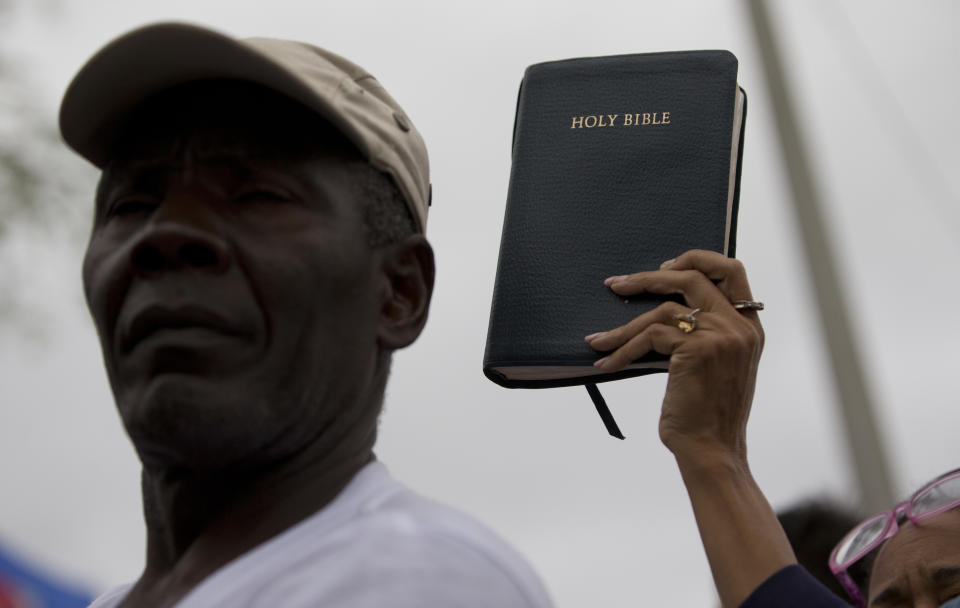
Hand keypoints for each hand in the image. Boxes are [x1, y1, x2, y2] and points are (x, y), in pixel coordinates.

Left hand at [585, 249, 763, 464]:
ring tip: (599, 340)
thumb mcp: (716, 366)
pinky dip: (622, 350)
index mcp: (749, 327)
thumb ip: (705, 334)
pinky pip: (650, 336)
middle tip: (617, 284)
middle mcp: (739, 327)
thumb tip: (663, 310)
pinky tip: (605, 363)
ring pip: (663, 309)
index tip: (665, 265)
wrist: (710, 449)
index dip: (697, 259)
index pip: (731, 270)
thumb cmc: (706, 413)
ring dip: (624, 325)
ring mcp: (720, 336)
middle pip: (692, 276)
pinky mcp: (696, 350)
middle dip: (649, 277)